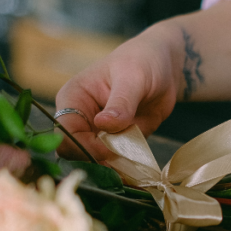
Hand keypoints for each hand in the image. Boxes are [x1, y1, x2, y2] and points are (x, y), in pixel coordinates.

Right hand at [54, 26, 179, 161]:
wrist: (165, 68)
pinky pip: (114, 163)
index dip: (83, 146)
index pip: (65, 132)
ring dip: (111, 167)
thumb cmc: (143, 62)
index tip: (108, 151)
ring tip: (131, 163)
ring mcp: (97, 133)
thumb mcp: (133, 78)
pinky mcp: (115, 143)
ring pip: (93, 161)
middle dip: (96, 160)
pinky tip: (136, 166)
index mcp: (73, 98)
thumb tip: (102, 124)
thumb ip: (121, 103)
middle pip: (75, 152)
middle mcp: (80, 118)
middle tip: (121, 160)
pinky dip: (124, 168)